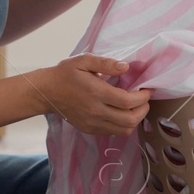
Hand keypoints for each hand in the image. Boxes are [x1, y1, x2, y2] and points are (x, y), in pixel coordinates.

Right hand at [36, 54, 151, 135]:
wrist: (47, 92)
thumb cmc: (66, 74)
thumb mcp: (84, 61)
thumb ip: (106, 63)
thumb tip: (125, 67)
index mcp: (96, 93)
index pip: (128, 101)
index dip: (143, 97)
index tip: (147, 90)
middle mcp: (96, 111)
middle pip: (130, 119)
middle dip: (143, 110)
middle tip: (144, 99)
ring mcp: (93, 123)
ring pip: (124, 129)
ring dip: (135, 119)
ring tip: (136, 107)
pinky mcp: (90, 129)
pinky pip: (113, 132)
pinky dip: (123, 125)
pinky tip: (122, 113)